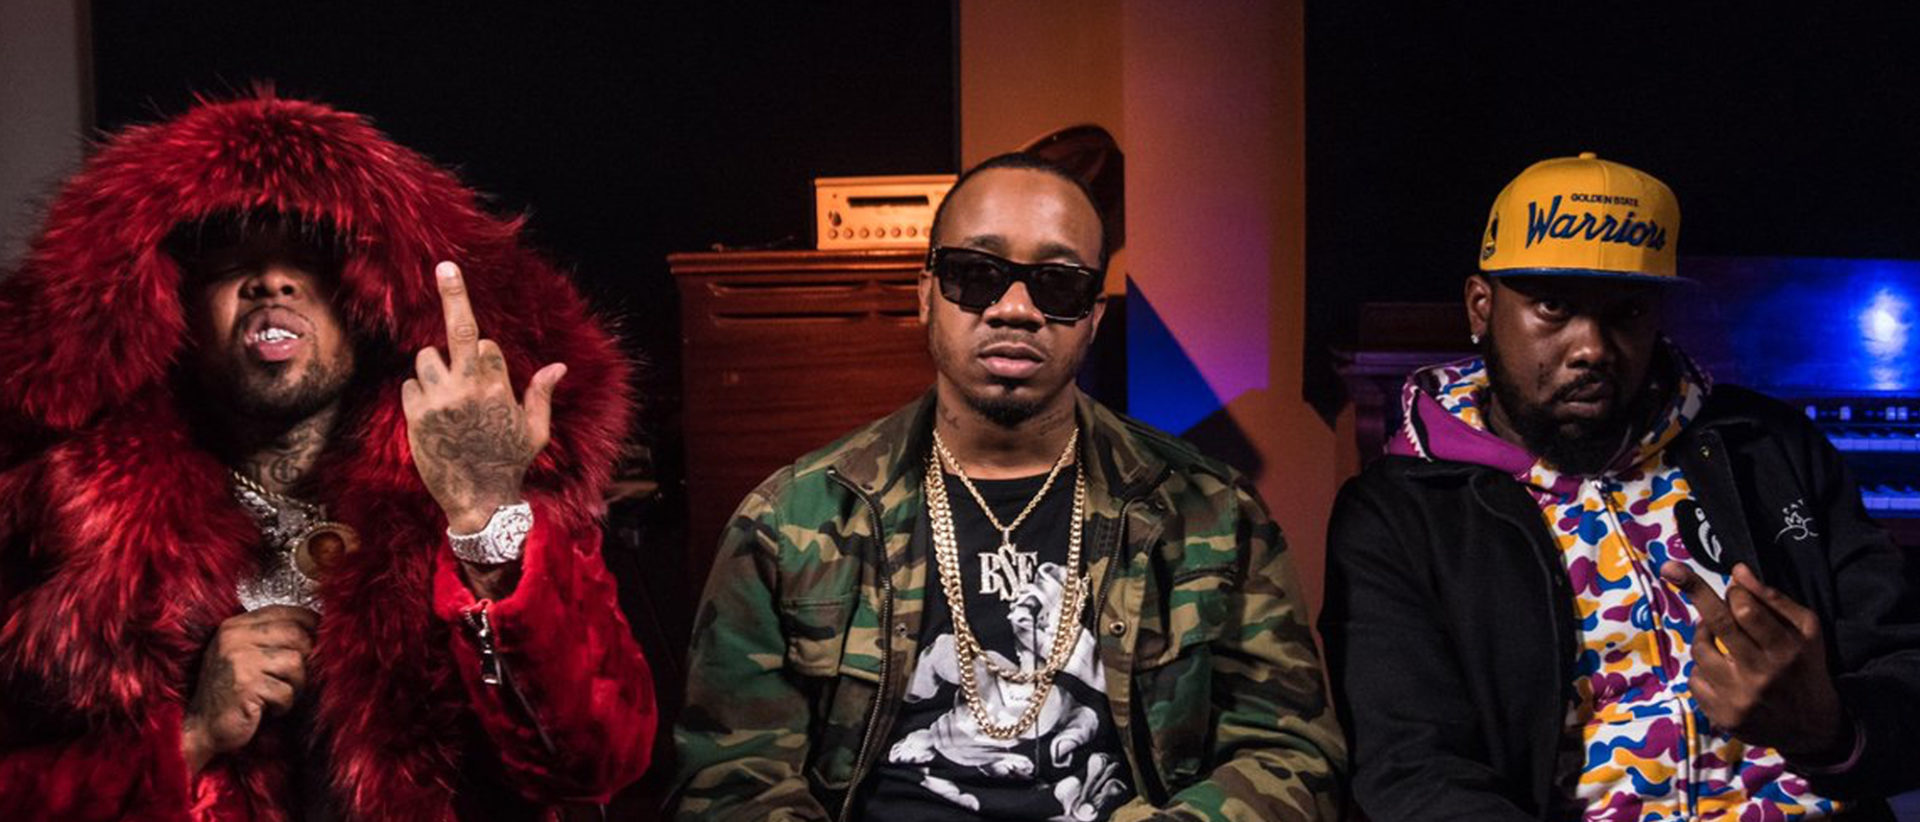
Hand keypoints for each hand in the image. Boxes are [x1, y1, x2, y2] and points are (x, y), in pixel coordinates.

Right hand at [181, 606, 315, 773]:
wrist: (202, 728)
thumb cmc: (232, 692)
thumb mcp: (247, 655)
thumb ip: (273, 638)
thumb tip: (321, 628)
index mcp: (236, 626)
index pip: (288, 612)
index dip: (311, 626)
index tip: (319, 642)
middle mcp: (235, 638)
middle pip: (298, 636)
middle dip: (306, 660)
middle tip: (295, 679)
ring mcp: (239, 660)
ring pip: (296, 663)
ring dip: (295, 686)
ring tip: (277, 696)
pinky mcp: (245, 686)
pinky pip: (286, 691)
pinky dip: (283, 705)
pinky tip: (267, 709)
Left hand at [402, 261, 565, 533]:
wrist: (477, 499)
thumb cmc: (510, 463)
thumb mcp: (535, 431)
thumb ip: (541, 394)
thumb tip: (559, 366)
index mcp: (500, 388)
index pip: (486, 344)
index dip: (484, 354)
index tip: (484, 368)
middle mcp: (469, 388)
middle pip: (460, 330)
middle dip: (455, 295)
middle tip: (445, 266)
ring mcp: (440, 400)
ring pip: (427, 358)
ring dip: (434, 367)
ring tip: (447, 396)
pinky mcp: (416, 415)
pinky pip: (410, 385)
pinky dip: (419, 393)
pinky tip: (433, 416)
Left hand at [1661, 561, 1852, 763]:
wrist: (1812, 728)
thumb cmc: (1805, 668)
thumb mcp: (1806, 631)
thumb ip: (1773, 600)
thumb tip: (1737, 571)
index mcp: (1786, 651)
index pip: (1746, 611)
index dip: (1734, 593)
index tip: (1732, 586)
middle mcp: (1761, 675)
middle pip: (1718, 624)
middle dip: (1694, 590)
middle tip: (1671, 569)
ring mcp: (1739, 698)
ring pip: (1701, 650)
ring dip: (1704, 636)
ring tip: (1719, 638)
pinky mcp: (1722, 716)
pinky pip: (1695, 678)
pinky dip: (1703, 669)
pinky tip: (1721, 671)